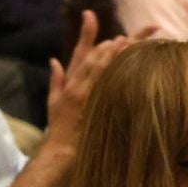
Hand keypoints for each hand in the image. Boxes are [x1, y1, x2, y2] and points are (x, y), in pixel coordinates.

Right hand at [46, 11, 132, 139]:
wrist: (64, 147)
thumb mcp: (52, 100)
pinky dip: (123, 79)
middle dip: (112, 50)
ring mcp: (92, 99)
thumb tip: (54, 60)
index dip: (99, 50)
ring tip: (133, 49)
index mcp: (71, 86)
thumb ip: (55, 79)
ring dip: (119, 61)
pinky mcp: (100, 109)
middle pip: (98, 65)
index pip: (86, 62)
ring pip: (108, 75)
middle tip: (125, 39)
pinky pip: (114, 90)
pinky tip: (134, 72)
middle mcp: (81, 90)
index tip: (111, 40)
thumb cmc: (59, 124)